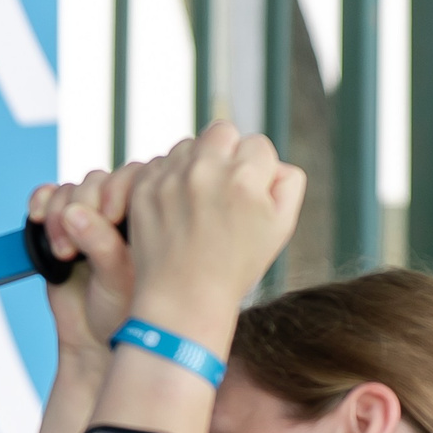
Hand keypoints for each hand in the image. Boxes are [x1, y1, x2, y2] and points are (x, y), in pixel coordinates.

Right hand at [27, 168, 140, 365]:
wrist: (97, 341)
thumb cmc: (124, 314)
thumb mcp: (120, 281)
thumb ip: (102, 246)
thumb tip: (74, 215)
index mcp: (152, 218)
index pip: (137, 178)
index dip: (118, 190)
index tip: (110, 216)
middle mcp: (124, 211)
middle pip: (100, 182)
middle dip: (84, 206)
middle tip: (77, 245)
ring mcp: (92, 217)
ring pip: (73, 191)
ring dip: (59, 214)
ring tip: (62, 252)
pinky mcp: (62, 226)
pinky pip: (49, 199)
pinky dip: (41, 202)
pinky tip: (38, 217)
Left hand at [124, 123, 304, 353]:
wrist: (183, 299)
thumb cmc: (236, 266)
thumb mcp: (280, 227)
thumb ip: (288, 183)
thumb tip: (273, 161)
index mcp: (245, 177)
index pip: (257, 145)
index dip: (256, 170)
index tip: (246, 196)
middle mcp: (207, 170)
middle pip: (222, 132)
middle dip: (226, 154)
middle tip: (222, 188)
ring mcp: (172, 178)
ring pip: (188, 146)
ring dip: (195, 164)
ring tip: (197, 200)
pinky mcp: (144, 188)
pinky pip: (160, 164)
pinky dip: (168, 179)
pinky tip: (175, 206)